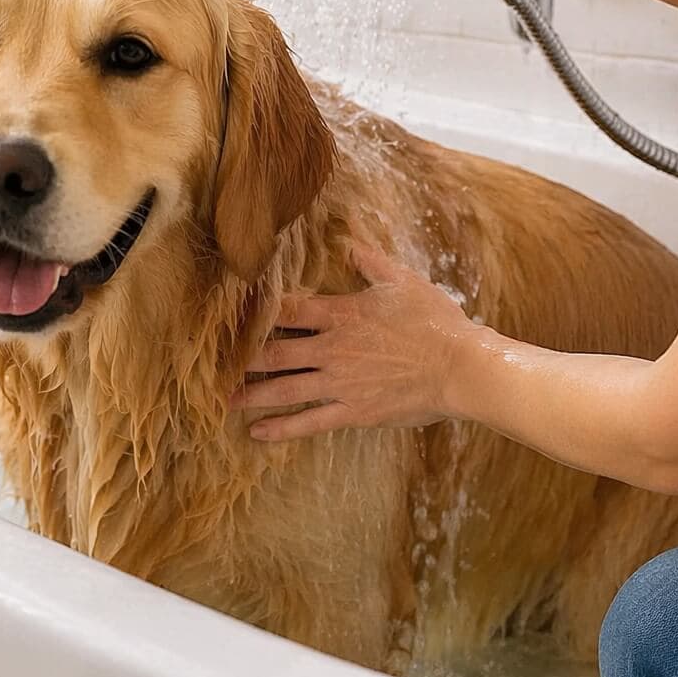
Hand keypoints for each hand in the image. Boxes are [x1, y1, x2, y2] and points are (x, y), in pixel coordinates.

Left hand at [230, 243, 479, 441]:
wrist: (460, 367)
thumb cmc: (436, 322)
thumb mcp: (403, 282)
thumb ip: (371, 263)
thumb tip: (350, 243)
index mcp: (342, 314)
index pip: (290, 309)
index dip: (260, 311)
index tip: (235, 315)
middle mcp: (333, 348)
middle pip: (276, 351)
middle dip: (244, 358)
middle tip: (216, 363)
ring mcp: (340, 382)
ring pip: (284, 388)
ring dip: (252, 395)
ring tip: (226, 401)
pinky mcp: (353, 411)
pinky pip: (309, 422)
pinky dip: (281, 429)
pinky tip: (257, 433)